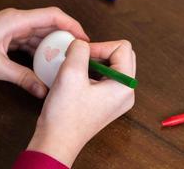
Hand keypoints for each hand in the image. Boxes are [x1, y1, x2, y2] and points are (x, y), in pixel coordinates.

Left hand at [0, 7, 88, 97]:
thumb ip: (22, 78)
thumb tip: (43, 90)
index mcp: (16, 21)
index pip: (52, 16)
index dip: (72, 25)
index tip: (84, 38)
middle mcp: (18, 21)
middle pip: (50, 24)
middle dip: (67, 37)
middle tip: (78, 53)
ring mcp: (15, 28)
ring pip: (42, 33)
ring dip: (54, 45)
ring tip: (66, 60)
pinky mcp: (11, 35)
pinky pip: (33, 41)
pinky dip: (42, 51)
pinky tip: (48, 63)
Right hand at [27, 40, 135, 166]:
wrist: (57, 141)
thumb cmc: (65, 115)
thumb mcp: (71, 73)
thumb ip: (79, 49)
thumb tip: (81, 43)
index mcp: (125, 85)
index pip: (122, 48)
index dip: (99, 46)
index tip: (80, 55)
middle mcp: (126, 92)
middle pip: (121, 55)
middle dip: (99, 52)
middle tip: (80, 60)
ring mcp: (118, 98)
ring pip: (112, 65)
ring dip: (94, 62)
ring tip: (77, 70)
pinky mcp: (108, 101)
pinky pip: (105, 77)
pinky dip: (92, 72)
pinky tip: (78, 79)